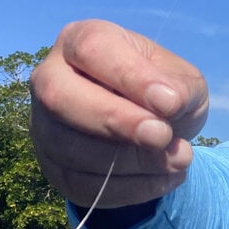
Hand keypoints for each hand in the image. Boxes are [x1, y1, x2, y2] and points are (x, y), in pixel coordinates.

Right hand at [29, 20, 208, 207]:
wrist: (154, 131)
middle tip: (162, 136)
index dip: (130, 77)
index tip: (170, 103)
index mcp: (82, 40)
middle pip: (60, 96)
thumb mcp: (184, 82)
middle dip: (115, 121)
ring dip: (131, 161)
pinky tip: (165, 178)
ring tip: (180, 159)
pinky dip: (129, 188)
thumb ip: (180, 88)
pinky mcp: (52, 167)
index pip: (92, 49)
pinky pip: (80, 184)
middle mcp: (50, 77)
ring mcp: (44, 124)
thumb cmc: (165, 93)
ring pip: (68, 147)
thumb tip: (167, 103)